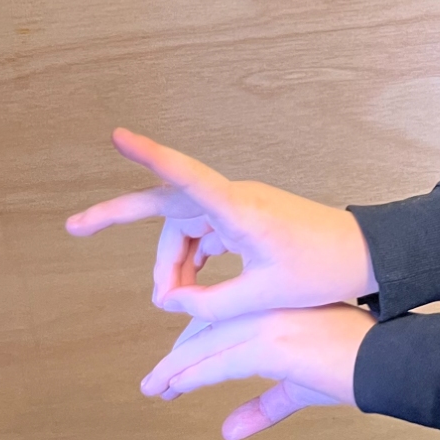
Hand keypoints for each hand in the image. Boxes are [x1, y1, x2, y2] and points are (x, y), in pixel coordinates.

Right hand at [65, 128, 379, 318]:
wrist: (366, 255)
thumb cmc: (322, 271)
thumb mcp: (261, 297)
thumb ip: (209, 303)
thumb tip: (171, 300)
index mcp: (239, 209)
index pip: (186, 176)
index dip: (150, 157)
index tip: (118, 136)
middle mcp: (235, 199)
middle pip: (166, 207)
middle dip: (119, 217)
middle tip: (74, 227)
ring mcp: (240, 206)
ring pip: (184, 229)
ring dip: (171, 263)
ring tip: (170, 302)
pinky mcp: (246, 217)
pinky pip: (204, 234)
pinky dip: (191, 260)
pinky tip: (187, 290)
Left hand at [142, 305, 375, 439]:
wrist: (387, 361)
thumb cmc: (354, 368)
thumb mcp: (301, 385)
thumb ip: (263, 406)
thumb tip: (228, 431)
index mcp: (277, 303)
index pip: (224, 320)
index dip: (197, 345)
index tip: (176, 366)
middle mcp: (268, 307)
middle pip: (208, 330)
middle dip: (180, 358)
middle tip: (156, 380)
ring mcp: (267, 323)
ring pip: (205, 345)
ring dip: (175, 368)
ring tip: (154, 387)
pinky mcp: (270, 345)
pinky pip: (218, 363)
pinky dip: (190, 376)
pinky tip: (173, 387)